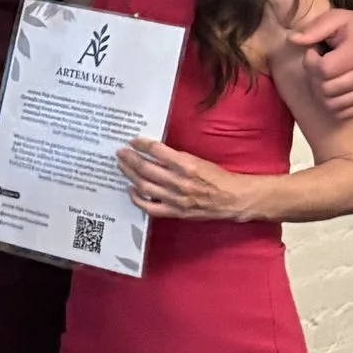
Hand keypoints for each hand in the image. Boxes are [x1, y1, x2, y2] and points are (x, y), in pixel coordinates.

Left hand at [121, 139, 257, 222]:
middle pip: (146, 168)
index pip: (157, 151)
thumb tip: (154, 152)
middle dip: (130, 159)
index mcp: (186, 165)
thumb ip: (176, 157)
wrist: (232, 199)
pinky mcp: (175, 212)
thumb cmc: (217, 177)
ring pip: (144, 186)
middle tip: (120, 152)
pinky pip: (150, 207)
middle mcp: (179, 182)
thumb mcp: (197, 160)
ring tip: (121, 166)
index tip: (133, 141)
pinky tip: (131, 190)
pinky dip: (137, 199)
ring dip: (130, 175)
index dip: (141, 144)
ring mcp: (175, 199)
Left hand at [296, 4, 352, 120]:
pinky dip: (334, 103)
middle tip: (319, 65)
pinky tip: (335, 86)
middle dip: (315, 77)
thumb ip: (314, 29)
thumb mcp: (336, 18)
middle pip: (325, 89)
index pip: (323, 70)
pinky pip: (343, 113)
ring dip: (322, 92)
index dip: (311, 62)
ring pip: (331, 104)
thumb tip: (292, 39)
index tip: (314, 52)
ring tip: (326, 76)